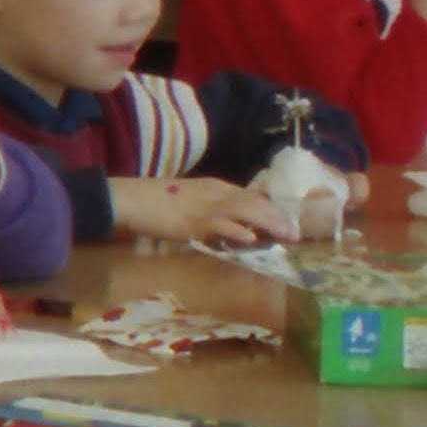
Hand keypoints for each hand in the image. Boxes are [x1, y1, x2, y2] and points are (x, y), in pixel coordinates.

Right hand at [109, 173, 287, 247]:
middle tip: (296, 233)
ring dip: (268, 224)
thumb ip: (212, 213)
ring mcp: (203, 207)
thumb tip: (233, 229)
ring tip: (286, 236)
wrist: (129, 199)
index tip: (289, 223)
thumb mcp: (190, 203)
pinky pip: (219, 225)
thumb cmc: (155, 203)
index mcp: (214, 187)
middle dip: (277, 218)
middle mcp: (214, 193)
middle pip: (253, 202)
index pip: (251, 197)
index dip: (272, 210)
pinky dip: (236, 231)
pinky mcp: (191, 221)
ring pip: (244, 211)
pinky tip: (251, 239)